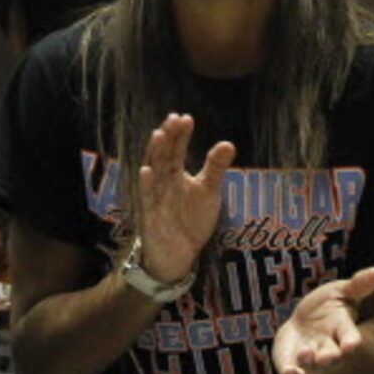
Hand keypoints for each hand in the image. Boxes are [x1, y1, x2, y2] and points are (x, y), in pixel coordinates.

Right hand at [132, 115, 236, 284]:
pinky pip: (145, 198)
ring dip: (154, 154)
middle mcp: (162, 181)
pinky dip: (145, 184)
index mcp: (175, 173)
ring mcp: (154, 196)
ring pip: (152, 171)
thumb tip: (228, 143)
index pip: (176, 149)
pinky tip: (146, 170)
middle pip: (163, 155)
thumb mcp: (208, 192)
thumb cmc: (190, 220)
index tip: (186, 118)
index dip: (180, 135)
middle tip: (173, 119)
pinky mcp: (149, 214)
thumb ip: (215, 168)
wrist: (179, 255)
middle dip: (167, 138)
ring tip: (158, 135)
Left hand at [272, 266, 373, 373]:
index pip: (350, 338)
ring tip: (305, 354)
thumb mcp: (341, 291)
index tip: (352, 345)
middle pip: (332, 356)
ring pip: (313, 366)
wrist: (303, 324)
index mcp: (342, 329)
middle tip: (327, 357)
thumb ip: (359, 285)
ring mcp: (312, 359)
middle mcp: (329, 348)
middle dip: (329, 357)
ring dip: (309, 362)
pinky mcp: (294, 366)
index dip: (351, 342)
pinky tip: (290, 372)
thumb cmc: (327, 307)